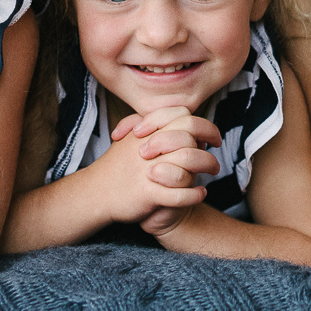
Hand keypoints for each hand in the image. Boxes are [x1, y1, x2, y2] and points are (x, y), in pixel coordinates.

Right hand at [86, 107, 221, 229]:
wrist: (94, 194)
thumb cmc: (116, 167)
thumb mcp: (129, 138)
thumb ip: (151, 126)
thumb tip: (180, 119)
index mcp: (146, 131)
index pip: (183, 116)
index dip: (203, 124)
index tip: (211, 137)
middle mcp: (148, 146)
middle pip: (190, 134)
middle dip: (210, 143)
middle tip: (216, 154)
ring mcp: (148, 169)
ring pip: (190, 160)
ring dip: (208, 165)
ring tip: (213, 172)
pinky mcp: (148, 193)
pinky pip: (180, 193)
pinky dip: (194, 194)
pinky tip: (201, 194)